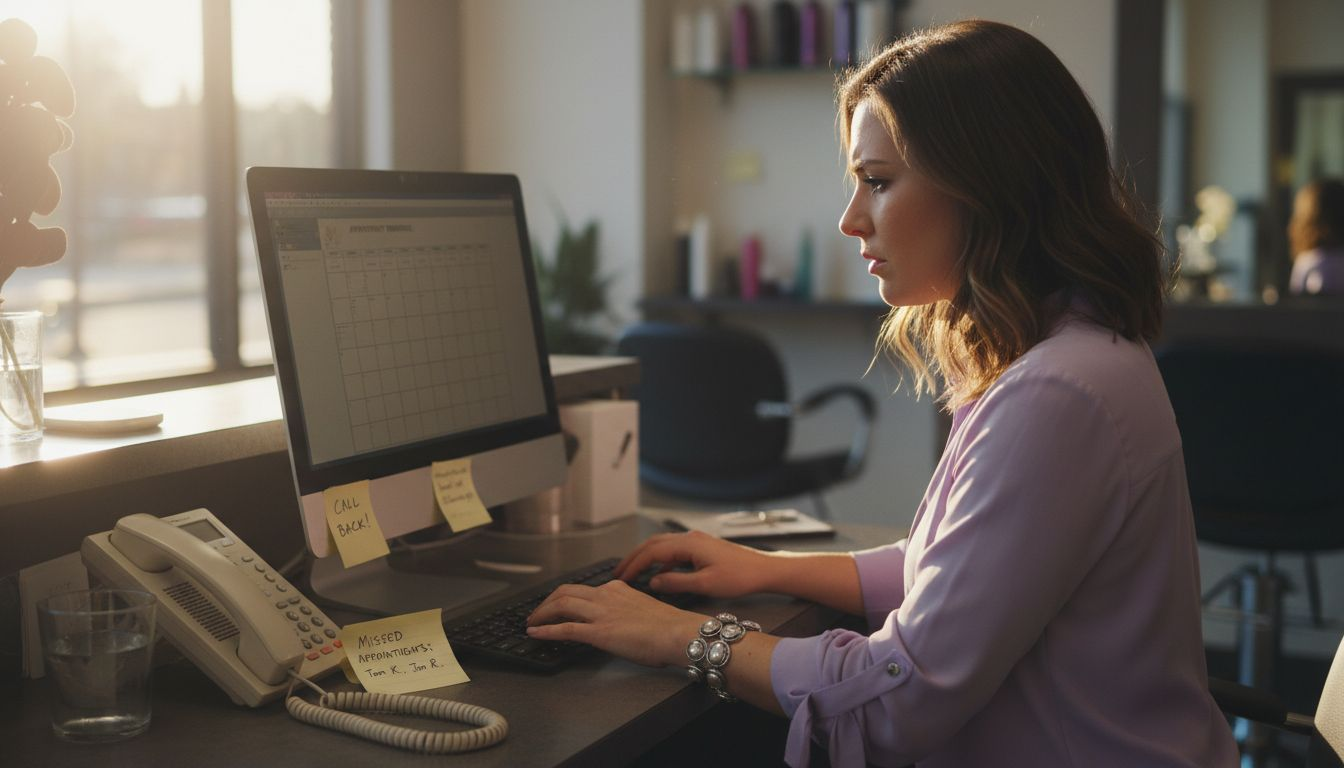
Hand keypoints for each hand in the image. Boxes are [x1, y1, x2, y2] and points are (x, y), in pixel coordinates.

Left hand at [525, 580, 703, 667]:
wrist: (679, 632)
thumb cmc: (670, 627)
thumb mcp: (645, 610)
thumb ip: (628, 612)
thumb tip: (622, 622)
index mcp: (617, 589)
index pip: (584, 589)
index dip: (565, 597)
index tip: (557, 604)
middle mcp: (606, 596)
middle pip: (566, 592)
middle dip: (547, 602)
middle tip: (537, 613)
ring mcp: (601, 613)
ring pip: (561, 605)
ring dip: (541, 614)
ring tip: (531, 623)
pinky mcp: (599, 632)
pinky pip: (565, 629)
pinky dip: (546, 630)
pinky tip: (535, 634)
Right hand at [615, 530, 773, 597]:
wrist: (764, 570)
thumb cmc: (740, 577)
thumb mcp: (705, 585)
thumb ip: (676, 583)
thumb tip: (653, 582)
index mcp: (688, 544)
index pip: (651, 552)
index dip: (633, 565)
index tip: (621, 577)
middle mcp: (690, 538)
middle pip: (652, 544)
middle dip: (633, 558)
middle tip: (619, 572)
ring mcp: (696, 541)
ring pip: (662, 545)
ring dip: (645, 557)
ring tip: (633, 572)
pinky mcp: (702, 547)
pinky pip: (673, 551)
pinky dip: (661, 560)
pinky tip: (660, 575)